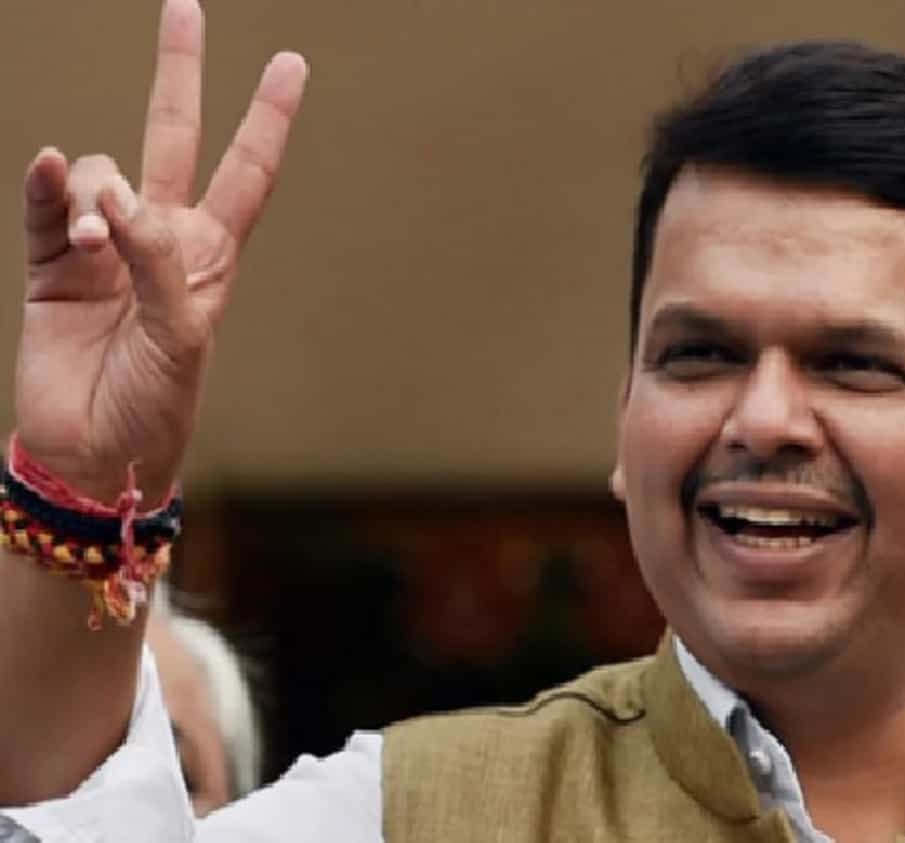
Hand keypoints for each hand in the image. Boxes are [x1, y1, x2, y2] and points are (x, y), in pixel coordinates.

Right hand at [14, 0, 307, 505]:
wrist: (97, 454)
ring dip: (98, 193)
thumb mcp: (183, 339)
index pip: (246, 173)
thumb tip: (121, 202)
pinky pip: (44, 206)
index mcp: (210, 257)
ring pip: (100, 174)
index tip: (291, 63)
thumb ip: (159, 265)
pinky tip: (49, 172)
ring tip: (99, 242)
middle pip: (173, 139)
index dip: (266, 119)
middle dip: (178, 74)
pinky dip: (47, 184)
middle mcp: (160, 239)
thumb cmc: (160, 405)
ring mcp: (104, 248)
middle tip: (182, 6)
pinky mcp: (51, 265)